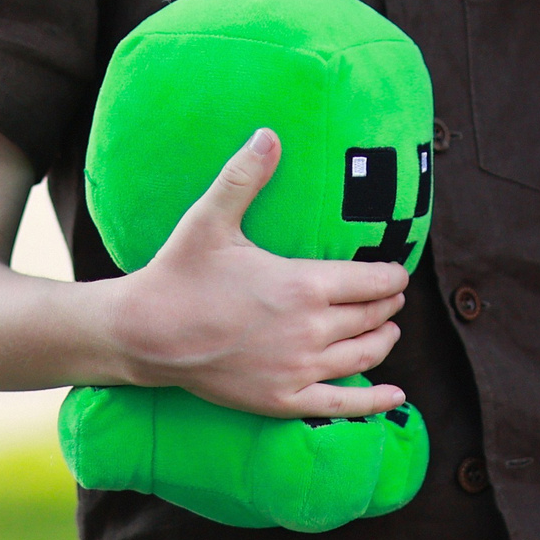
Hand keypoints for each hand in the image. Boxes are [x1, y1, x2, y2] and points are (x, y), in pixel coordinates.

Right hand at [107, 129, 411, 418]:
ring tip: (387, 329)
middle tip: (391, 296)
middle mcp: (309, 330)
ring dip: (384, 339)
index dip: (392, 275)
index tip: (395, 271)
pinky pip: (341, 405)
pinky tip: (394, 395)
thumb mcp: (211, 219)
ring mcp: (297, 369)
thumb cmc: (179, 273)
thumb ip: (244, 176)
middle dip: (388, 304)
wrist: (144, 333)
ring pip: (364, 355)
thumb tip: (269, 134)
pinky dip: (373, 402)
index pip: (374, 280)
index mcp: (303, 285)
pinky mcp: (281, 400)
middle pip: (373, 316)